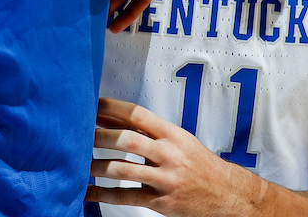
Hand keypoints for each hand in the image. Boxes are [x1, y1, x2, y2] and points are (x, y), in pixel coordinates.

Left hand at [88, 97, 250, 215]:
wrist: (228, 194)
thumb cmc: (200, 165)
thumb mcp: (180, 141)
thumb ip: (150, 133)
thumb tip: (114, 119)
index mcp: (173, 134)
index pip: (138, 114)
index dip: (112, 108)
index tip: (92, 105)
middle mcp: (170, 154)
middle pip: (128, 140)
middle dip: (100, 136)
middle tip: (80, 134)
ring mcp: (166, 178)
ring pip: (124, 170)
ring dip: (97, 166)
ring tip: (79, 163)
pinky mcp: (162, 202)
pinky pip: (127, 197)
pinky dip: (103, 194)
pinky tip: (88, 191)